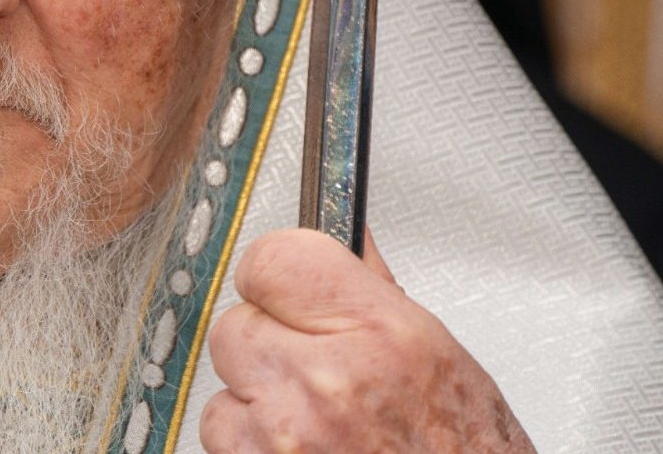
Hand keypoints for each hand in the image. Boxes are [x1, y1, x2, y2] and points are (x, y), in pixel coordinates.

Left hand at [200, 228, 532, 452]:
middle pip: (237, 321)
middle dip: (268, 343)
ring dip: (255, 399)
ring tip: (316, 422)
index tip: (287, 291)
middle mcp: (329, 381)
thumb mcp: (441, 360)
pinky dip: (249, 443)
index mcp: (383, 337)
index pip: (273, 258)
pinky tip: (301, 449)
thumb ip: (376, 289)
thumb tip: (347, 230)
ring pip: (224, 382)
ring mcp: (286, 432)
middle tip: (313, 371)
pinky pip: (221, 434)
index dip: (275, 274)